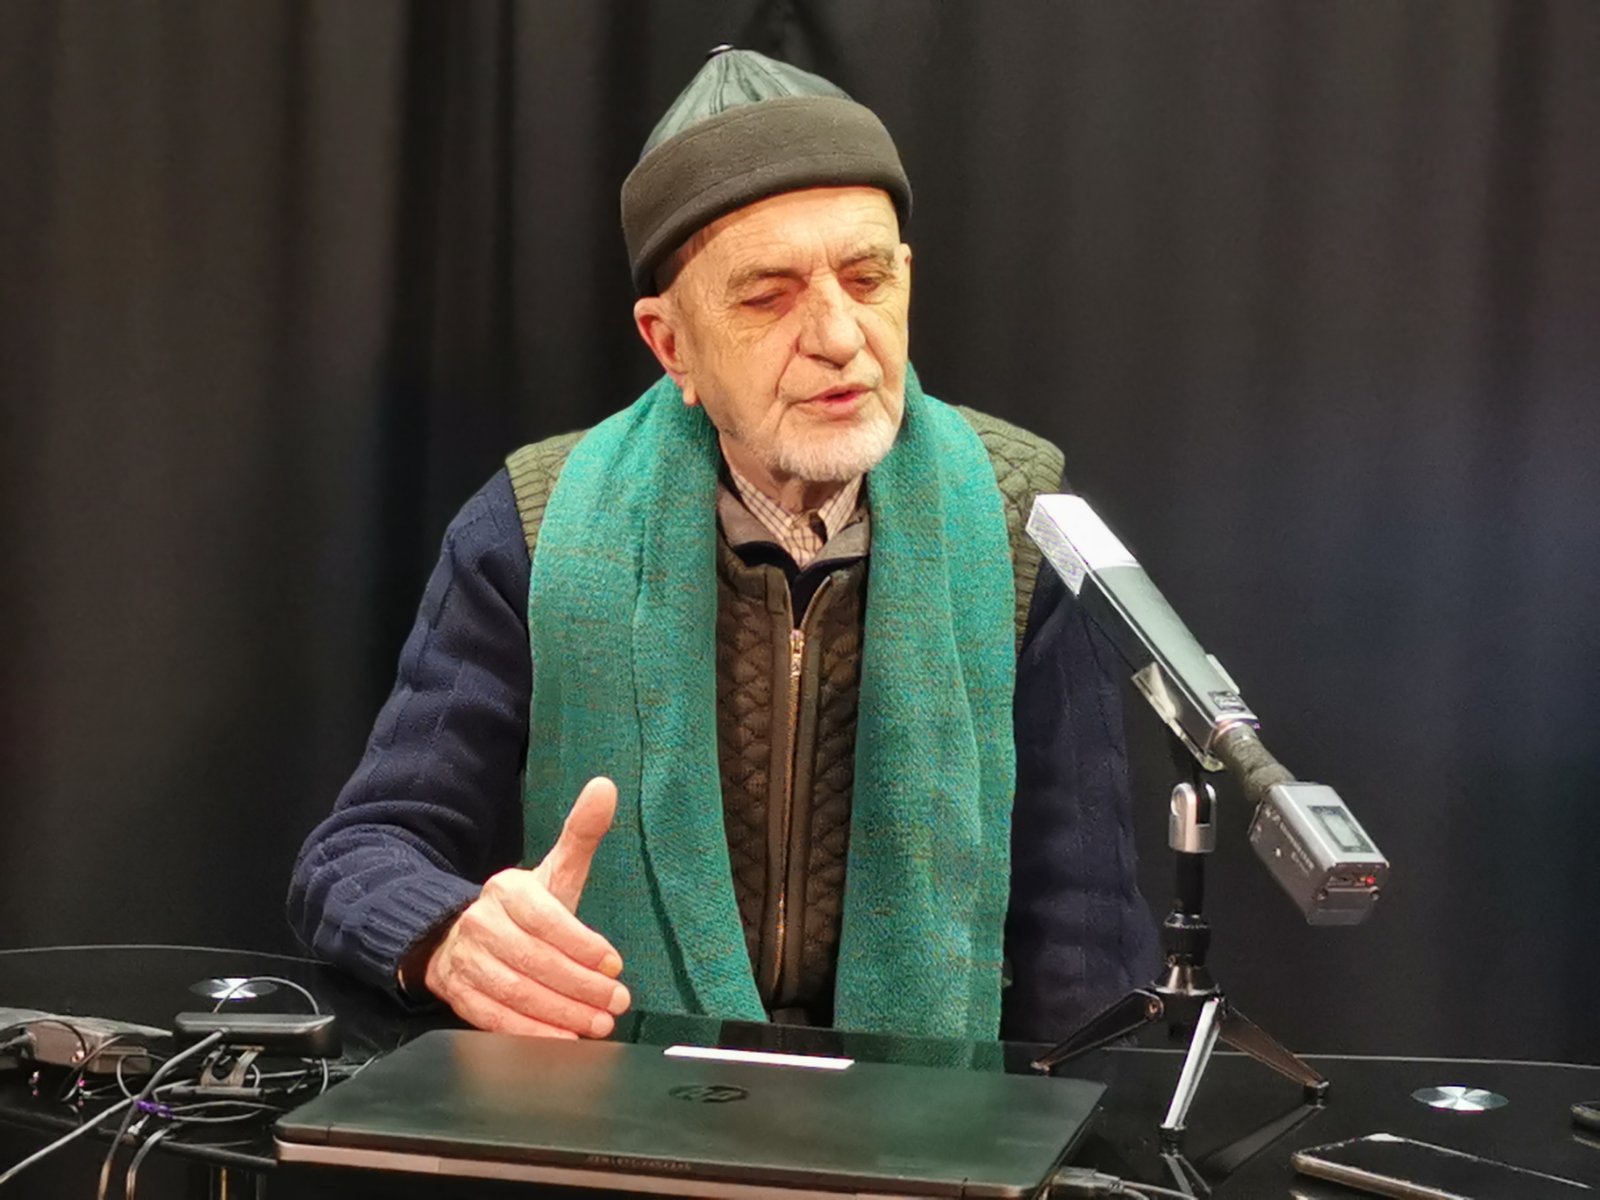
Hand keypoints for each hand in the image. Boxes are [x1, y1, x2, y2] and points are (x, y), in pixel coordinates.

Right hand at [423, 777, 631, 1037]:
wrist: (456, 934)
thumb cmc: (523, 909)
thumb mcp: (554, 871)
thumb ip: (582, 834)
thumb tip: (606, 787)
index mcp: (508, 889)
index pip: (547, 919)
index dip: (582, 945)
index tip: (614, 964)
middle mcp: (482, 923)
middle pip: (535, 960)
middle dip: (581, 986)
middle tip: (616, 1002)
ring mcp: (467, 961)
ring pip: (516, 992)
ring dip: (561, 1013)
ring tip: (598, 1024)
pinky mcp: (459, 994)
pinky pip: (493, 1018)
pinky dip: (529, 1032)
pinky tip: (561, 1040)